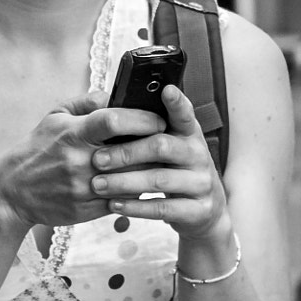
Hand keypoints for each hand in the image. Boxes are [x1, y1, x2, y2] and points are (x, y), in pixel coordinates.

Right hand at [0, 97, 164, 235]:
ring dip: (149, 171)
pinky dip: (136, 192)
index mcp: (72, 134)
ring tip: (163, 161)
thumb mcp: (55, 117)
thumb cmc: (37, 150)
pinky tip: (143, 183)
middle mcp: (78, 161)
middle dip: (154, 147)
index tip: (159, 118)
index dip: (141, 118)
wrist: (12, 192)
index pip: (113, 120)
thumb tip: (115, 93)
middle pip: (128, 153)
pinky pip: (121, 201)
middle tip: (170, 141)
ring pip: (130, 181)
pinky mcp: (86, 210)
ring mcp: (83, 188)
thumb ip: (87, 102)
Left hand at [87, 86, 226, 239]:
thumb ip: (149, 131)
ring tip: (98, 184)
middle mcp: (199, 155)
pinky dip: (135, 207)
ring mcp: (201, 183)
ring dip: (124, 182)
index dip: (177, 103)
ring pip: (159, 179)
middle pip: (162, 146)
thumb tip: (113, 108)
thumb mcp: (169, 146)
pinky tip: (114, 204)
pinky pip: (162, 208)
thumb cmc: (175, 170)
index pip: (184, 114)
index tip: (165, 90)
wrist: (203, 209)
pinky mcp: (198, 210)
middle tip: (97, 159)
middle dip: (126, 152)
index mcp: (189, 134)